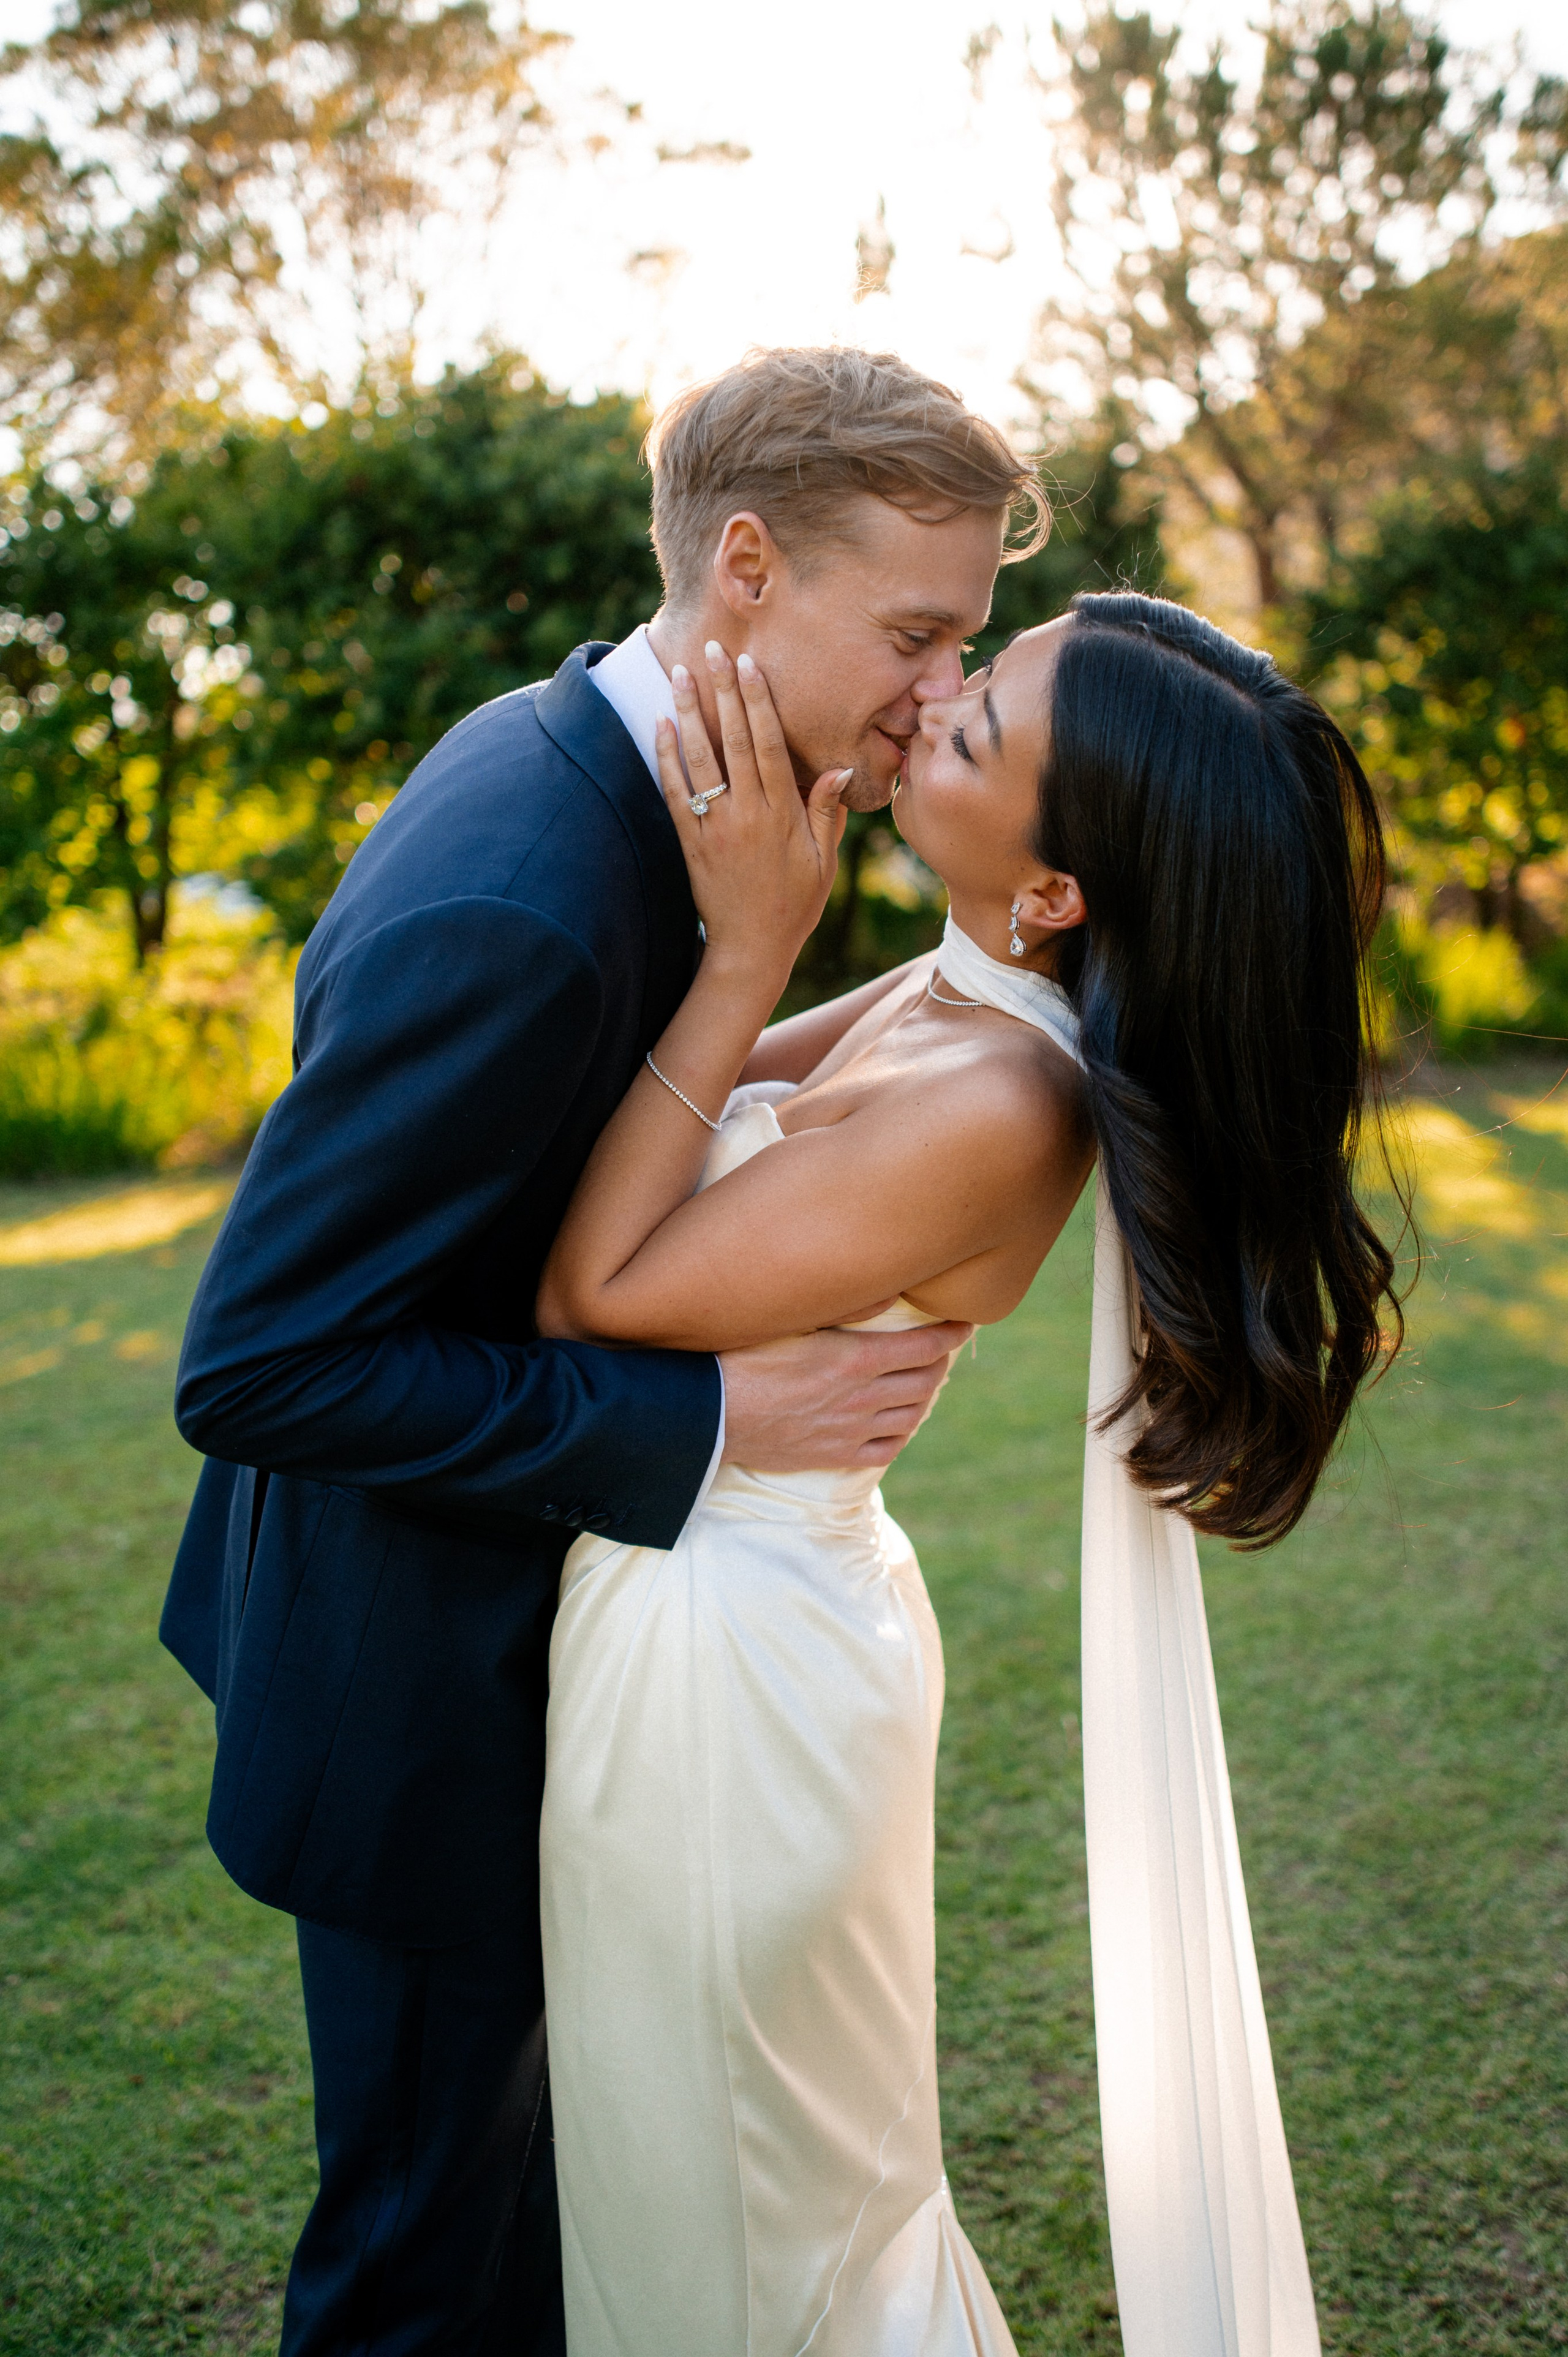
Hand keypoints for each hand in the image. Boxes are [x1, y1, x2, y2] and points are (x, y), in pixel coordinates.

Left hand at [656, 643, 849, 985]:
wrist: (752, 950)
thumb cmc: (795, 905)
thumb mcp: (824, 862)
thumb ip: (827, 812)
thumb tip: (837, 768)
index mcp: (782, 814)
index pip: (768, 744)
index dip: (758, 701)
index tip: (749, 666)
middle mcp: (747, 814)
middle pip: (733, 739)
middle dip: (723, 691)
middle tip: (713, 651)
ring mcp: (715, 827)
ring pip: (700, 758)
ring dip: (689, 712)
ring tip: (680, 673)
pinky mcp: (691, 842)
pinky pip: (675, 792)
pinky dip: (666, 757)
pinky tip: (660, 725)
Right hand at [718, 1322, 974, 1473]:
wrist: (706, 1416)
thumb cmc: (741, 1356)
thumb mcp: (790, 1319)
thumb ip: (844, 1306)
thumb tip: (892, 1291)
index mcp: (855, 1359)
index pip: (925, 1347)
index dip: (951, 1334)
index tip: (965, 1323)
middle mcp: (861, 1397)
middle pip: (926, 1381)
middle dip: (941, 1362)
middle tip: (941, 1348)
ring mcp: (851, 1431)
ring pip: (912, 1416)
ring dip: (925, 1396)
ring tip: (924, 1380)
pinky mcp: (835, 1456)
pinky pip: (887, 1450)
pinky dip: (902, 1433)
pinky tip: (900, 1421)